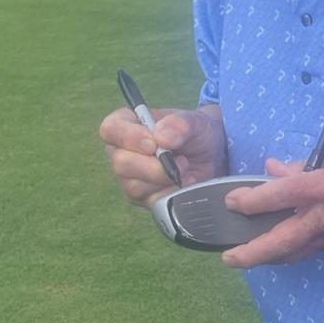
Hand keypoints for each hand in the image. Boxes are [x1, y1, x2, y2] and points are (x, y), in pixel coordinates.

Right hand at [99, 103, 226, 207]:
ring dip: (165, 179)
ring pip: (134, 186)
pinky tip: (185, 182)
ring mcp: (130, 177)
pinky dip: (171, 192)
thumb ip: (180, 123)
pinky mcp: (143, 197)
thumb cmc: (197, 132)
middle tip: (180, 159)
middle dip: (153, 165)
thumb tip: (162, 136)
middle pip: (121, 163)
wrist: (212, 156)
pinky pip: (150, 201)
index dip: (128, 137)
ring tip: (185, 168)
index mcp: (127, 124)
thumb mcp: (196, 121)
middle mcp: (122, 151)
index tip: (153, 143)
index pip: (110, 130)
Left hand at [220, 139, 323, 267]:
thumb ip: (302, 166)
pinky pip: (312, 250)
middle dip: (252, 254)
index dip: (250, 201)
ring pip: (294, 253)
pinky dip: (293, 250)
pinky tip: (284, 246)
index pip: (278, 196)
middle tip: (229, 258)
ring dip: (269, 258)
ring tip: (248, 258)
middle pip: (280, 242)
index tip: (232, 201)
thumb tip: (272, 170)